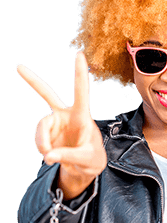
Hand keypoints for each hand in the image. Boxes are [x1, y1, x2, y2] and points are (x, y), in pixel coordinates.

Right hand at [17, 52, 106, 198]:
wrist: (85, 167)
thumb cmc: (92, 159)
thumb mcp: (86, 160)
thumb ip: (68, 156)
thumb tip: (48, 155)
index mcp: (82, 117)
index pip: (82, 94)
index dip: (80, 75)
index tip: (80, 55)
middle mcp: (67, 115)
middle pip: (48, 95)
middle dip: (33, 81)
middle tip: (19, 67)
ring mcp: (56, 122)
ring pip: (41, 127)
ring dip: (42, 142)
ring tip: (49, 156)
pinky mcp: (48, 131)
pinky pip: (39, 138)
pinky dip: (42, 147)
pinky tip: (50, 155)